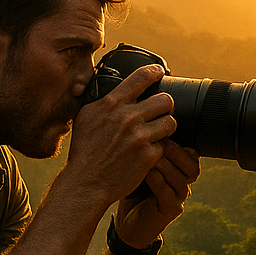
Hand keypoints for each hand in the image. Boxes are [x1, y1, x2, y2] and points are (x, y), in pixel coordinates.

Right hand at [66, 64, 177, 206]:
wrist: (85, 183)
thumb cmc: (84, 151)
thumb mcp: (86, 117)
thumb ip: (103, 101)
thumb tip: (114, 87)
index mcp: (112, 104)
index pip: (141, 77)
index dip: (155, 72)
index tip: (160, 72)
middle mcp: (127, 117)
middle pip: (165, 100)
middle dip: (165, 106)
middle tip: (161, 113)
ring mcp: (139, 136)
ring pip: (170, 122)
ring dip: (166, 128)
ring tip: (157, 134)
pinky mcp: (148, 156)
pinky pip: (164, 145)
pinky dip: (158, 150)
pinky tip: (148, 154)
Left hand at [114, 138, 200, 248]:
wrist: (127, 223)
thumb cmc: (132, 189)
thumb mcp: (138, 164)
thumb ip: (145, 148)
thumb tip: (141, 123)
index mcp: (179, 170)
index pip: (190, 152)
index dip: (178, 141)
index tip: (158, 130)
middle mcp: (183, 183)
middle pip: (191, 163)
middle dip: (173, 150)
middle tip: (155, 140)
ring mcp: (178, 198)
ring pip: (181, 178)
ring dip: (164, 165)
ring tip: (148, 155)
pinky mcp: (170, 211)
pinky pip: (169, 194)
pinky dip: (158, 181)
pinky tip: (147, 173)